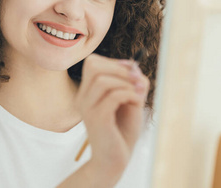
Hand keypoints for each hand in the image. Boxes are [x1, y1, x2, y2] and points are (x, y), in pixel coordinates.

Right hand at [74, 53, 149, 178]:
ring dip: (126, 82)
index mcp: (87, 92)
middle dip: (119, 68)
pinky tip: (137, 103)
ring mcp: (87, 109)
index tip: (132, 71)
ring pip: (102, 80)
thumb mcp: (131, 99)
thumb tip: (135, 67)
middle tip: (137, 80)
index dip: (115, 62)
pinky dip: (130, 94)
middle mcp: (82, 98)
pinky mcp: (97, 120)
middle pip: (93, 66)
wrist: (115, 159)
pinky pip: (113, 96)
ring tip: (138, 93)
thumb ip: (133, 81)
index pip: (92, 63)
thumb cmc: (122, 129)